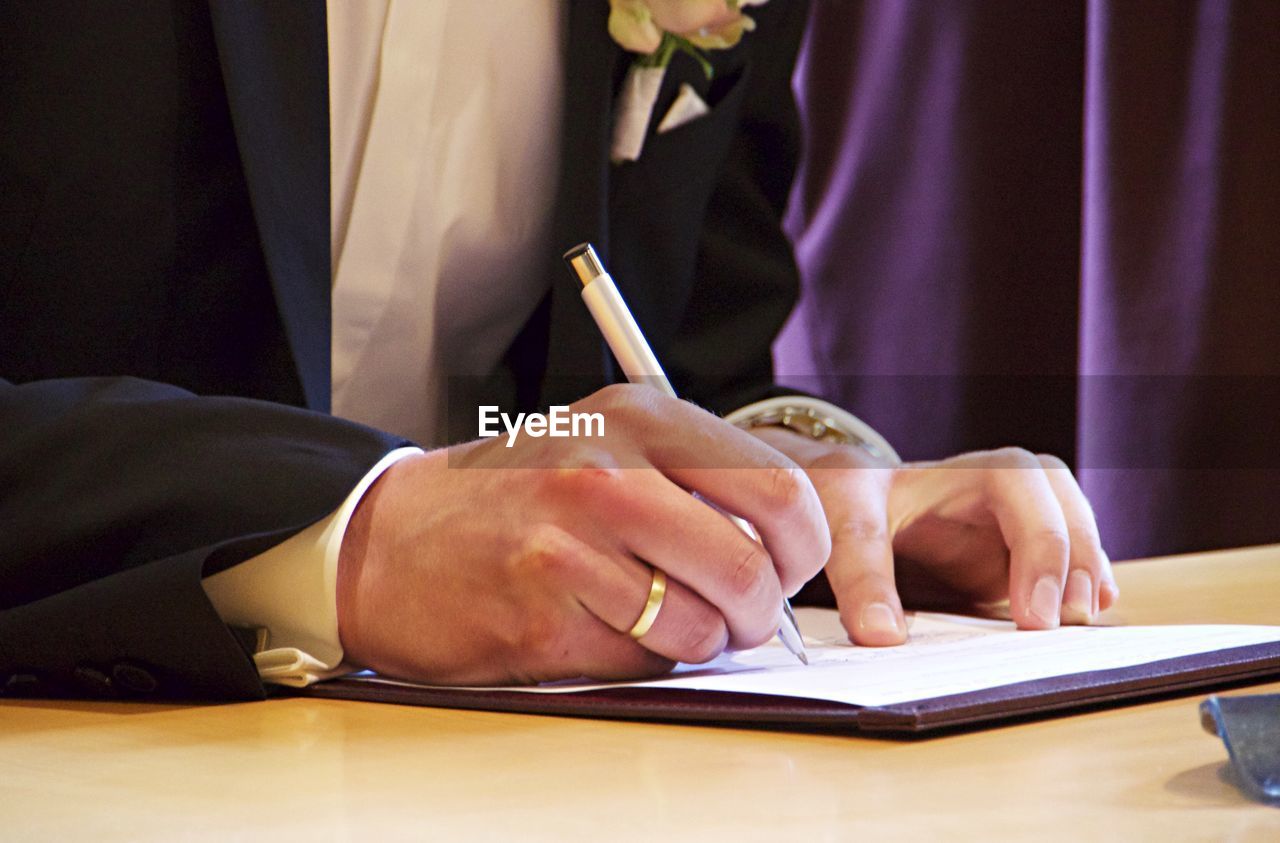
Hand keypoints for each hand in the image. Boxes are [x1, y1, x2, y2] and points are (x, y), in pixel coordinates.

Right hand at [336, 385, 830, 684]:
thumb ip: (691, 477)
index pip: (777, 488)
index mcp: (637, 418)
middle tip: (742, 615)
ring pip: (702, 625)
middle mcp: (606, 474)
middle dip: (759, 609)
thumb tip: (784, 546)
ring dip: (698, 640)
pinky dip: (642, 660)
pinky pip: (644, 662)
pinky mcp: (544, 616)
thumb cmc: (509, 498)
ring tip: (656, 619)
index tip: (788, 566)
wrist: (386, 541)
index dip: (802, 546)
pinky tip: (602, 628)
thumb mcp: (601, 442)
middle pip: (750, 566)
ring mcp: (571, 546)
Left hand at [752, 427, 1117, 645]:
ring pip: (1072, 526)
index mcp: (960, 471)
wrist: (847, 499)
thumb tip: (882, 636)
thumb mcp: (844, 522)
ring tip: (1081, 619)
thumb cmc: (848, 499)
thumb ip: (861, 573)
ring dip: (1084, 570)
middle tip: (1063, 621)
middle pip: (1060, 498)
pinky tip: (1093, 610)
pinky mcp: (1016, 557)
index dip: (1037, 545)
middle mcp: (999, 491)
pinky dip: (1081, 582)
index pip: (1016, 485)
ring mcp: (1012, 523)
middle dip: (1072, 554)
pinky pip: (1064, 561)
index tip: (1032, 615)